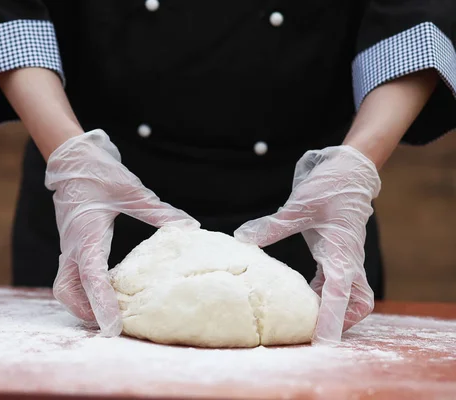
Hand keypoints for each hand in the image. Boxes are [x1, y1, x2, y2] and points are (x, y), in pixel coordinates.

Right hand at [45, 129, 198, 335]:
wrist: (70, 158)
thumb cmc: (98, 172)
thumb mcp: (131, 190)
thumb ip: (159, 211)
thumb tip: (189, 227)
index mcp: (86, 234)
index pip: (91, 277)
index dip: (101, 303)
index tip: (112, 326)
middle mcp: (73, 246)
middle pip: (68, 292)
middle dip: (86, 312)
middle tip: (111, 325)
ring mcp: (69, 246)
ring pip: (65, 287)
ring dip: (82, 304)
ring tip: (108, 314)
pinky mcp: (71, 244)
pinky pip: (70, 276)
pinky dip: (83, 291)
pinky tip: (104, 292)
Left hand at [234, 145, 380, 343]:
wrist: (349, 170)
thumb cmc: (330, 186)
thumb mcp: (299, 206)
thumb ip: (271, 226)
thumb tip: (242, 238)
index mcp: (342, 252)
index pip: (339, 294)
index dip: (330, 320)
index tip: (323, 342)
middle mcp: (348, 260)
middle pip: (357, 303)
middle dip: (342, 321)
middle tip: (316, 334)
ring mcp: (346, 258)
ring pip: (349, 295)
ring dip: (333, 308)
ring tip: (304, 319)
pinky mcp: (338, 253)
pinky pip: (336, 282)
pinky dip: (324, 293)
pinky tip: (302, 295)